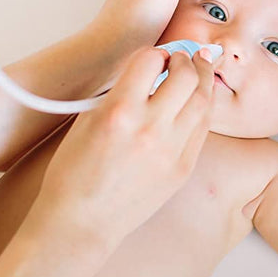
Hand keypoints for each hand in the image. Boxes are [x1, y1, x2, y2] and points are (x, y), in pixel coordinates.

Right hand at [33, 46, 216, 248]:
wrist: (82, 222)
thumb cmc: (74, 173)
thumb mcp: (85, 121)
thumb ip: (117, 93)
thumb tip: (145, 72)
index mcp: (118, 111)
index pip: (150, 60)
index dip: (155, 53)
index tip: (155, 57)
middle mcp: (149, 128)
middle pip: (186, 75)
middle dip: (186, 58)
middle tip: (182, 57)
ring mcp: (171, 150)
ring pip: (203, 99)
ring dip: (203, 78)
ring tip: (199, 69)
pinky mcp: (183, 168)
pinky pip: (203, 128)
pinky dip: (202, 108)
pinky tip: (197, 100)